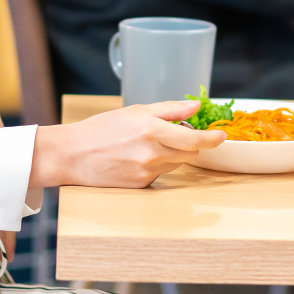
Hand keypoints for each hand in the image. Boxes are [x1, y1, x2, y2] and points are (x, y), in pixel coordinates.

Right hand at [29, 100, 224, 188]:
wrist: (72, 155)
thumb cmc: (102, 129)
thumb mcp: (136, 111)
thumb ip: (169, 109)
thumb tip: (196, 108)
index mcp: (151, 131)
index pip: (194, 139)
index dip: (212, 139)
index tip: (222, 136)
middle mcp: (151, 154)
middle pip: (189, 152)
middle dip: (189, 142)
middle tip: (172, 131)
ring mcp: (146, 172)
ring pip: (175, 164)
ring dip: (172, 154)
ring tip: (147, 144)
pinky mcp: (140, 185)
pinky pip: (160, 174)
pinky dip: (157, 165)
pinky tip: (137, 157)